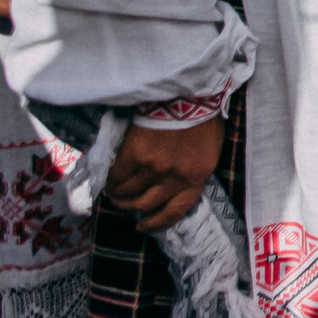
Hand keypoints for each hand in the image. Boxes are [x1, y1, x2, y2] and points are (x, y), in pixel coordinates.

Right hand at [106, 117, 221, 232]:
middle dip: (131, 206)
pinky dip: (109, 180)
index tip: (143, 226)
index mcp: (197, 176)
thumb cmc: (201, 118)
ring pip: (128, 192)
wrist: (188, 92)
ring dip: (117, 194)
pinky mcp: (135, 154)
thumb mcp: (209, 149)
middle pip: (146, 204)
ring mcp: (154, 166)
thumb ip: (194, 170)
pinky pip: (116, 176)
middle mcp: (174, 176)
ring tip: (113, 189)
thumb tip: (175, 186)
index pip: (175, 211)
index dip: (156, 223)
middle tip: (122, 201)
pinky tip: (107, 178)